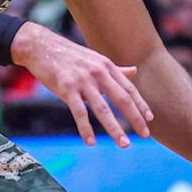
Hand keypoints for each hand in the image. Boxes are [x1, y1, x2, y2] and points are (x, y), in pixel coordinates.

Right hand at [12, 20, 151, 147]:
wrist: (42, 47)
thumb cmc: (69, 56)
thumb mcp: (95, 60)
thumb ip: (115, 69)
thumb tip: (135, 71)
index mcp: (107, 66)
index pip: (129, 89)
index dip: (141, 104)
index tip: (150, 119)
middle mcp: (98, 73)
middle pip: (122, 99)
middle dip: (135, 119)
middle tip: (145, 135)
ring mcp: (83, 81)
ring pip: (103, 109)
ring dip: (114, 129)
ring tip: (124, 144)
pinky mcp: (66, 89)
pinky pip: (79, 112)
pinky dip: (86, 129)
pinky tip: (91, 142)